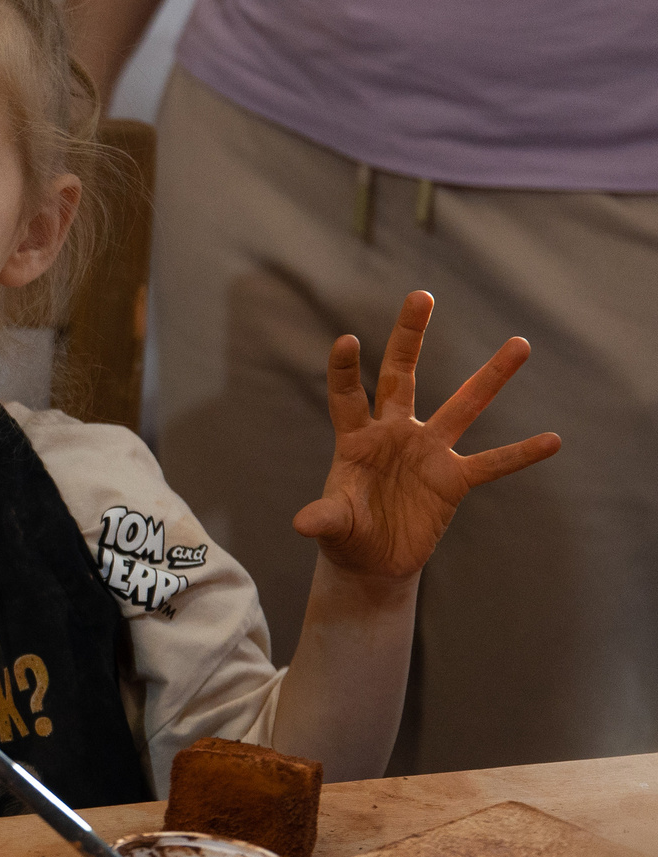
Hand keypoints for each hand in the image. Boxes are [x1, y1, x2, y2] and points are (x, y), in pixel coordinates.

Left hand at [292, 292, 559, 581]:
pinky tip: (552, 440)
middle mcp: (394, 434)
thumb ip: (325, 518)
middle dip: (410, 337)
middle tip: (421, 295)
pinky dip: (520, 454)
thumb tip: (302, 523)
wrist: (373, 561)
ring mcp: (427, 452)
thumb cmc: (345, 534)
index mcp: (357, 438)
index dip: (346, 369)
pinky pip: (492, 463)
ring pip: (463, 406)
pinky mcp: (454, 480)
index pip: (348, 395)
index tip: (347, 338)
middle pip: (402, 376)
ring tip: (520, 343)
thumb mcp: (333, 526)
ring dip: (490, 377)